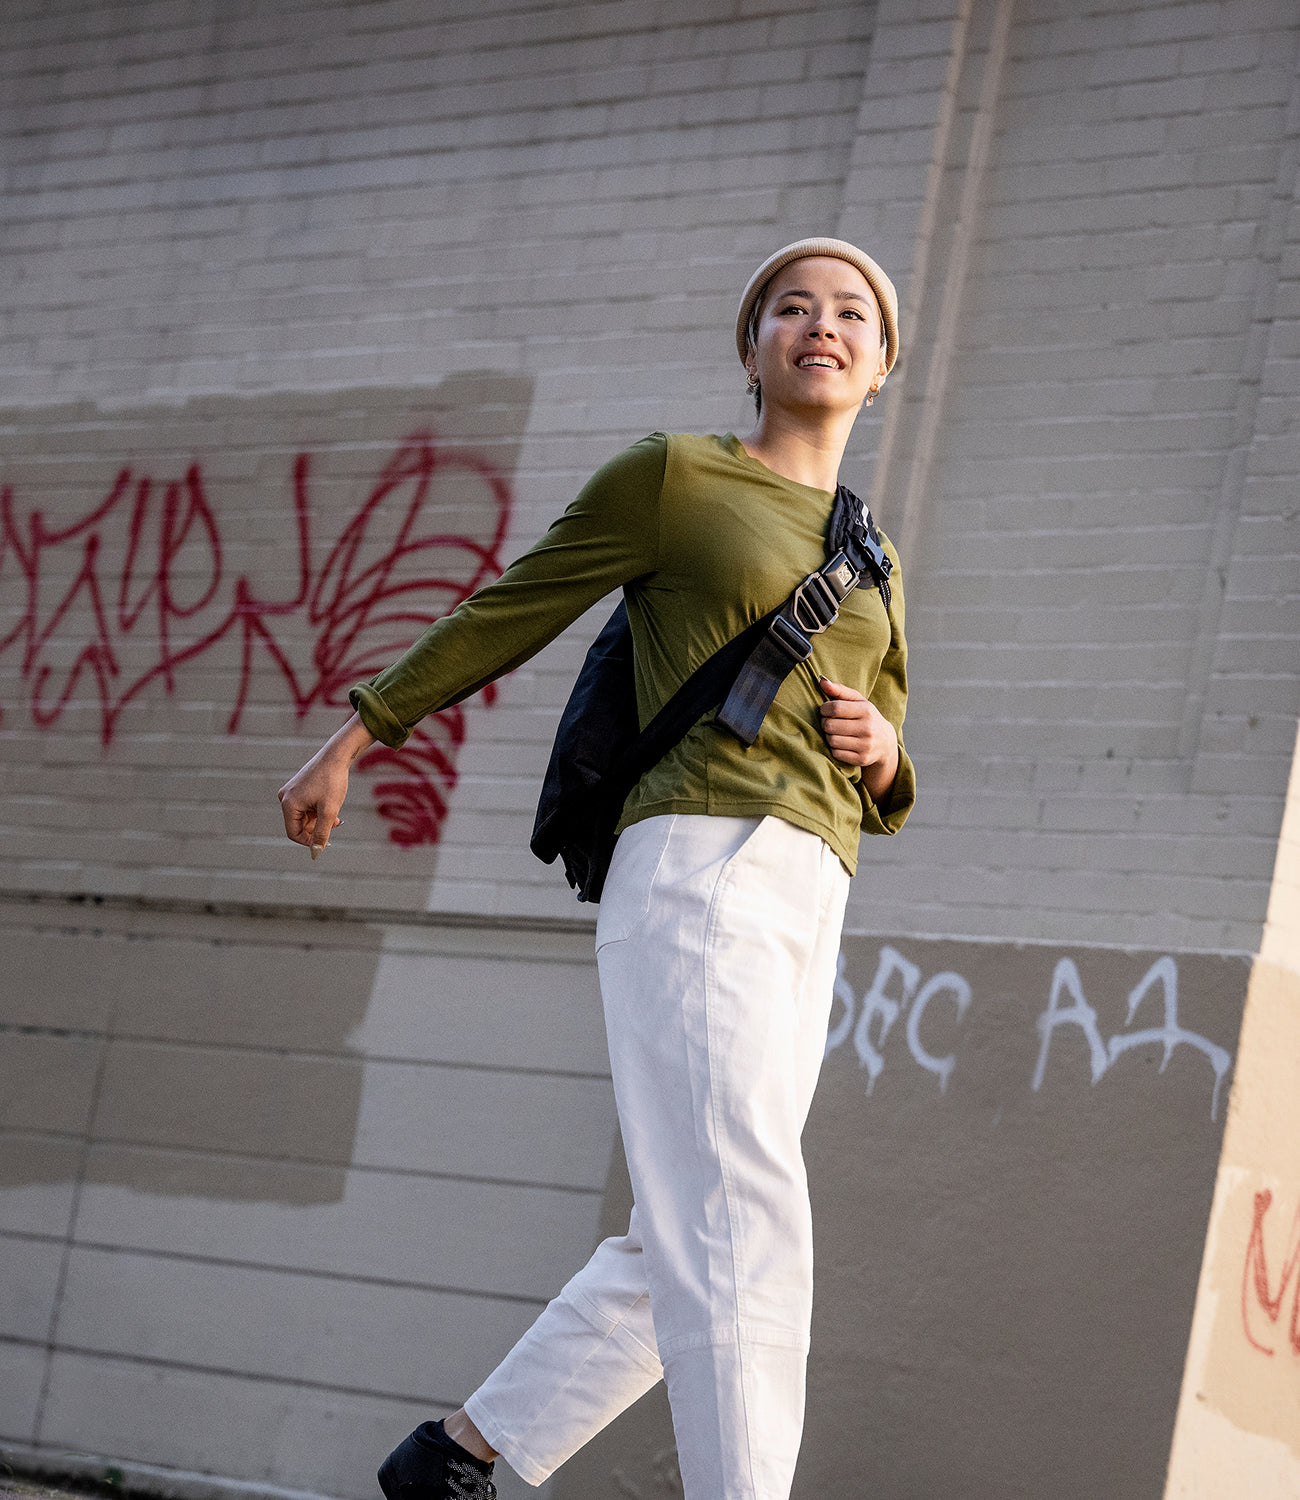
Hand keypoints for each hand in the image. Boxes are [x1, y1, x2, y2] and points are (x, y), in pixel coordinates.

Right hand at [277, 713, 374, 857]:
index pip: (293, 834)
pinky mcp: (298, 788)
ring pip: (304, 817)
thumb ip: (321, 833)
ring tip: (336, 814)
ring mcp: (290, 792)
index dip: (309, 841)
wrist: (336, 756)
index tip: (326, 841)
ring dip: (319, 819)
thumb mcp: (329, 811)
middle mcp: (285, 798)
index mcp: (288, 804)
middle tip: (336, 823)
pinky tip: (331, 805)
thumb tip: (316, 853)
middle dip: (317, 828)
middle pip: (299, 825)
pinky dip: (318, 810)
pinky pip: (306, 807)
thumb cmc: (332, 781)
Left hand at [818, 676, 898, 804]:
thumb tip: (821, 680)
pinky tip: (840, 743)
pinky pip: (836, 753)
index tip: (825, 710)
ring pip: (831, 740)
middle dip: (825, 722)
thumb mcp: (858, 701)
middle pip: (830, 725)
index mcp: (866, 711)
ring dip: (829, 736)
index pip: (835, 708)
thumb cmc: (866, 717)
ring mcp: (865, 745)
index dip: (824, 709)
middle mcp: (868, 728)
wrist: (885, 742)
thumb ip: (839, 690)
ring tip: (834, 732)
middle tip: (829, 722)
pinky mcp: (861, 759)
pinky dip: (834, 748)